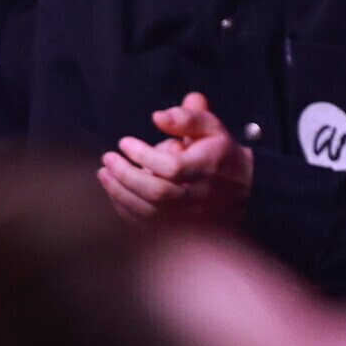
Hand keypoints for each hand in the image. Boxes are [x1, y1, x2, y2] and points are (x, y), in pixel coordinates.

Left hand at [99, 92, 252, 229]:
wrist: (241, 189)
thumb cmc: (218, 154)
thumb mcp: (211, 128)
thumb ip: (187, 118)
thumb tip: (157, 117)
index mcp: (208, 168)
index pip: (171, 167)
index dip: (143, 155)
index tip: (124, 142)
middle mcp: (199, 196)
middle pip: (157, 192)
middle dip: (125, 175)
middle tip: (108, 158)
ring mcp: (188, 216)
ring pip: (148, 211)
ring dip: (119, 191)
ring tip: (103, 172)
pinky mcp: (177, 228)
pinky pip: (144, 223)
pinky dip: (124, 207)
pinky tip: (113, 190)